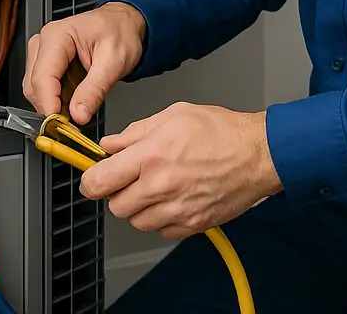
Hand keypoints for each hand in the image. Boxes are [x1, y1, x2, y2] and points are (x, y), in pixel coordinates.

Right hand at [23, 2, 145, 123]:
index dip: (48, 104)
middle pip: (34, 85)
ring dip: (54, 104)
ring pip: (35, 89)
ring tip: (80, 105)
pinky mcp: (46, 62)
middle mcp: (44, 42)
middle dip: (51, 107)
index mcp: (57, 35)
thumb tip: (78, 114)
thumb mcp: (115, 61)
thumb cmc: (119, 32)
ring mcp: (42, 52)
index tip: (60, 125)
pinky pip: (43, 88)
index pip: (42, 77)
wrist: (123, 23)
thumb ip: (95, 89)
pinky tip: (75, 98)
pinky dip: (57, 99)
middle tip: (75, 121)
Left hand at [79, 101, 281, 240]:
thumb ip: (135, 132)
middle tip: (130, 177)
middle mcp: (161, 186)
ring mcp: (177, 209)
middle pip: (115, 206)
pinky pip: (160, 230)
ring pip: (136, 221)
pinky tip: (173, 197)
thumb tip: (110, 145)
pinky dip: (160, 218)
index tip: (91, 178)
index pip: (100, 181)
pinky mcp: (192, 225)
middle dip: (117, 192)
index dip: (89, 181)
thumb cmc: (220, 130)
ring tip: (156, 185)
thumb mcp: (173, 115)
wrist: (256, 154)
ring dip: (138, 206)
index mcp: (152, 155)